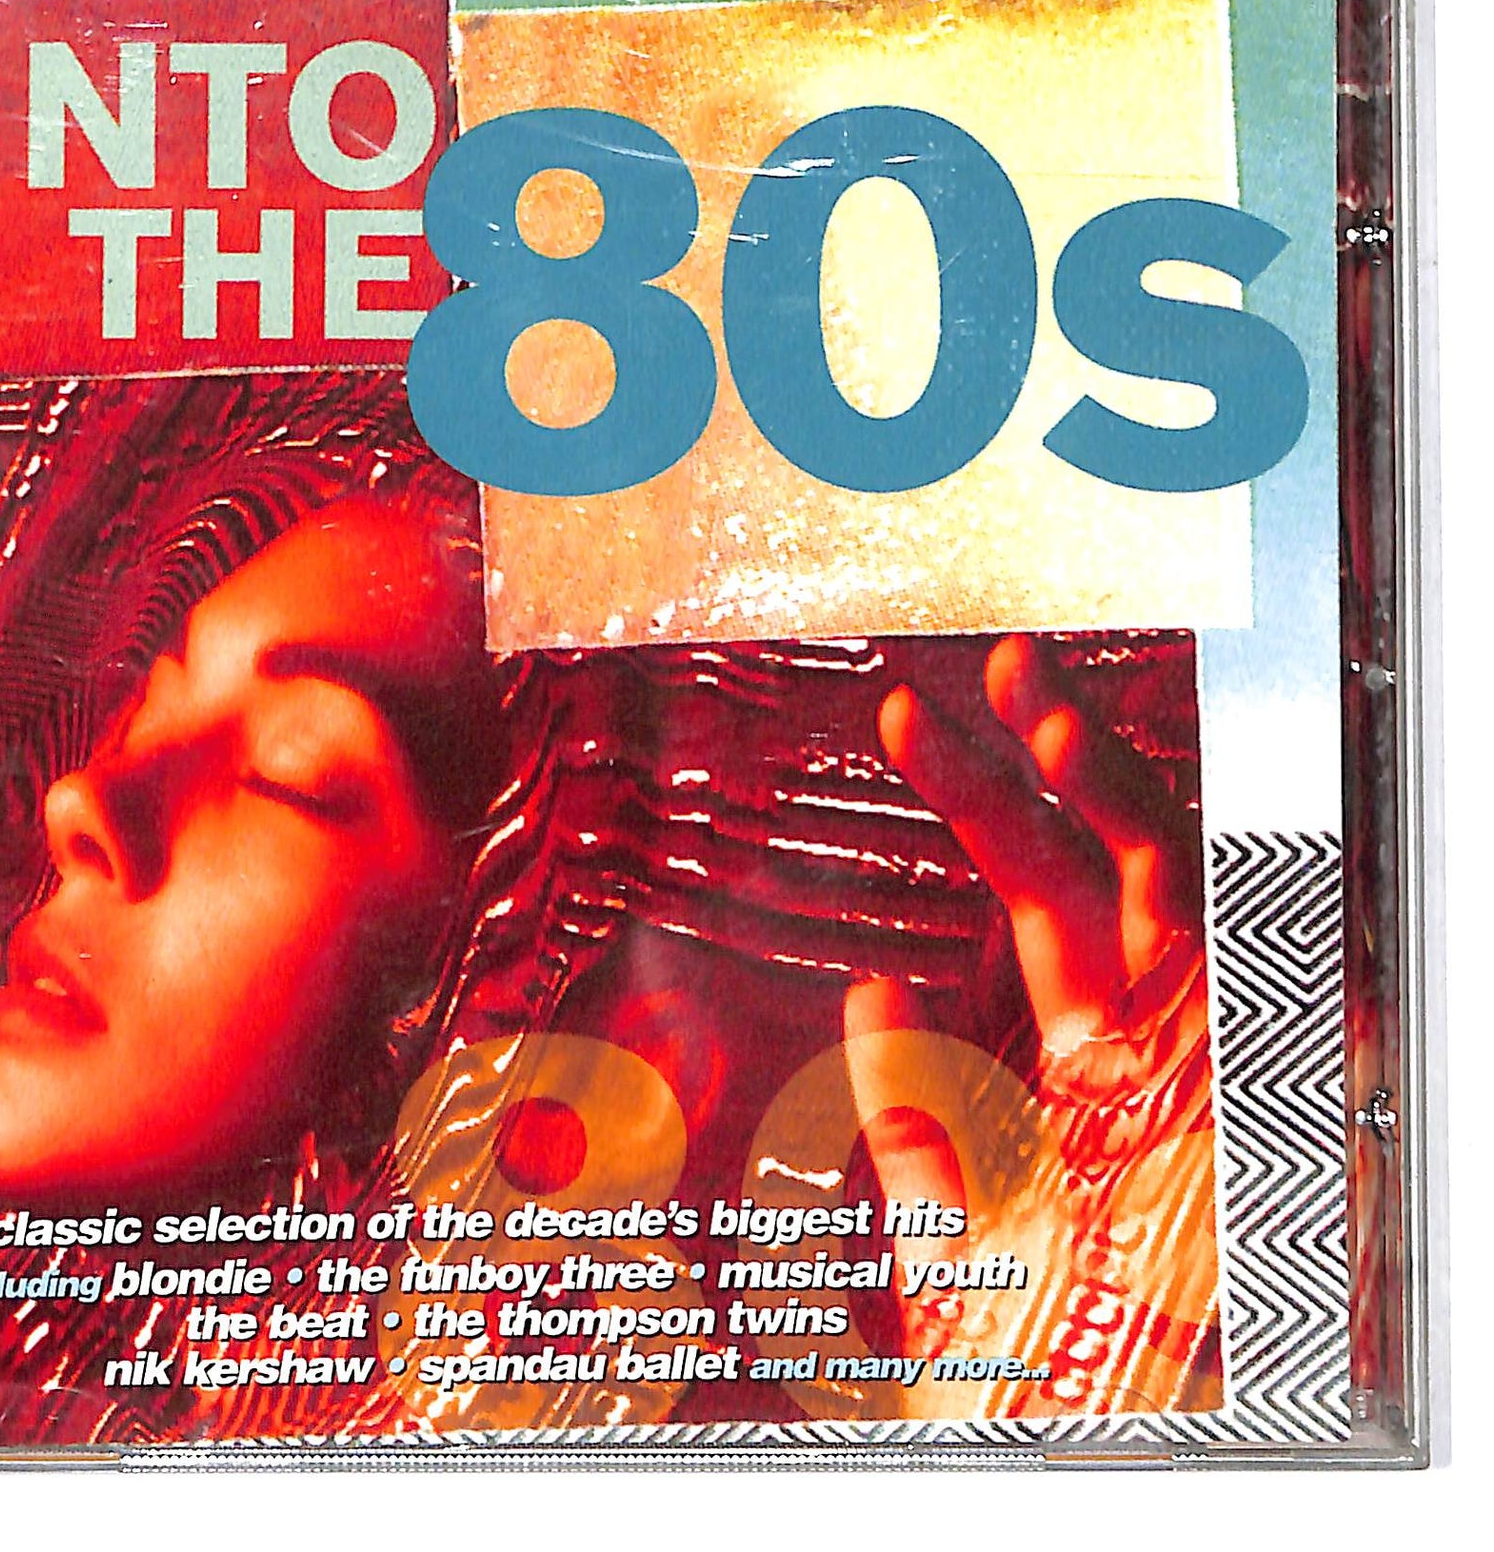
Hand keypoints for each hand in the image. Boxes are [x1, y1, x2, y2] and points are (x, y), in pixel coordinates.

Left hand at [851, 635, 1217, 1418]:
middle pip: (1097, 865)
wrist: (1092, 1453)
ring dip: (1111, 788)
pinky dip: (1198, 876)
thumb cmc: (1030, 1369)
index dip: (980, 796)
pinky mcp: (1249, 1094)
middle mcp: (1151, 1046)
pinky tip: (1141, 805)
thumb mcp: (947, 1232)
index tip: (908, 720)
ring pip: (1165, 884)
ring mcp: (1205, 1061)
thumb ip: (916, 1116)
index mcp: (1084, 1064)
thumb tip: (872, 993)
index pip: (1038, 892)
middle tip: (980, 668)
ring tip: (1040, 700)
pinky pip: (1236, 964)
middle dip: (1042, 762)